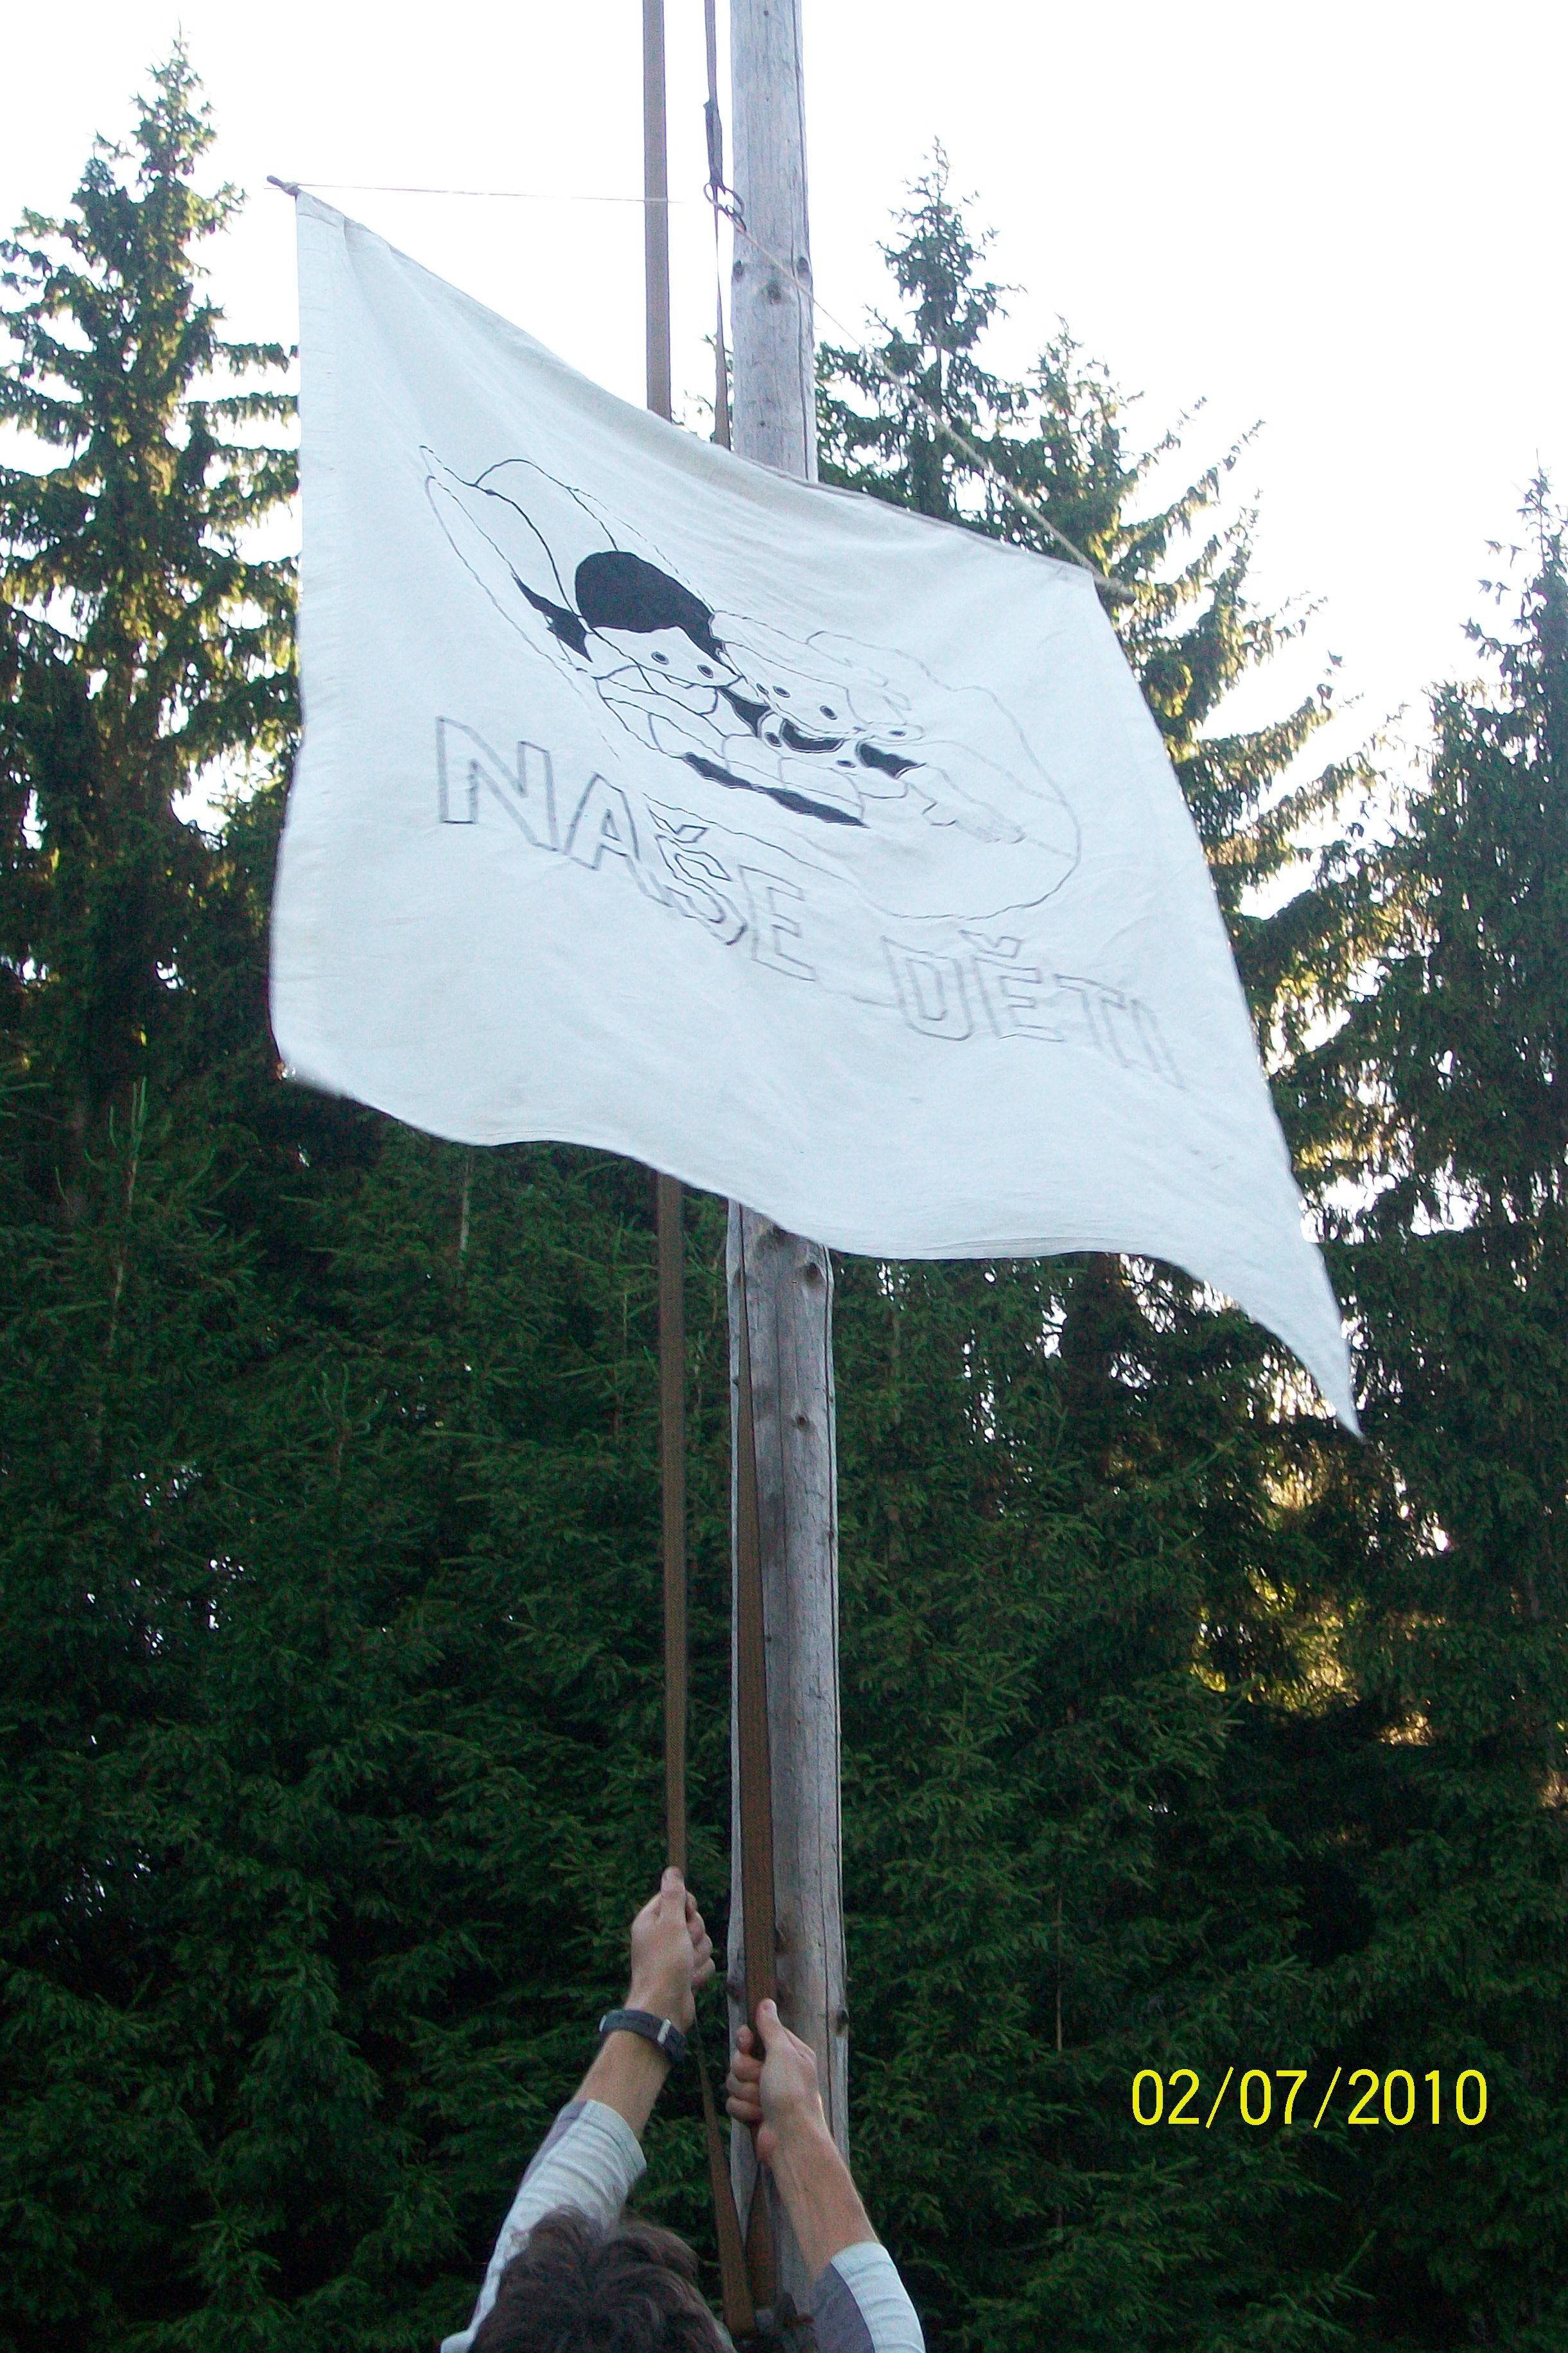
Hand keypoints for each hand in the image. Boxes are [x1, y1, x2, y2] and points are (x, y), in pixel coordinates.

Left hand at [626, 1866, 713, 2031]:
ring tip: (685, 1967)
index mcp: (651, 1921)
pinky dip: (700, 1972)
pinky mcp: (684, 1973)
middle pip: (692, 1920)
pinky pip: (704, 1962)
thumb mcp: (670, 1923)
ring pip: (702, 1942)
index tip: (684, 1916)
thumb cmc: (664, 1965)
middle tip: (684, 1946)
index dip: (686, 1906)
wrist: (664, 2009)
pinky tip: (689, 1981)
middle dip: (695, 1934)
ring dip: (698, 1955)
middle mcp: (661, 1937)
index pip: (675, 1897)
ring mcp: (673, 1956)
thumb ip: (673, 1896)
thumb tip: (672, 1871)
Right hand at [725, 1998, 826, 2165]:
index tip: (746, 2043)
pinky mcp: (753, 2111)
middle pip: (740, 2058)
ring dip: (746, 2092)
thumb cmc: (792, 2094)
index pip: (757, 2035)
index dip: (747, 2040)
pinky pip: (733, 2102)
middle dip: (746, 2070)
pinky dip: (744, 2109)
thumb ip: (771, 2028)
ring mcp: (763, 2092)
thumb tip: (766, 2002)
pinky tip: (758, 2117)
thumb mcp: (783, 2053)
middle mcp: (775, 2071)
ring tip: (763, 2102)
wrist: (790, 2139)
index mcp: (788, 2053)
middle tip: (761, 2078)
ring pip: (734, 2080)